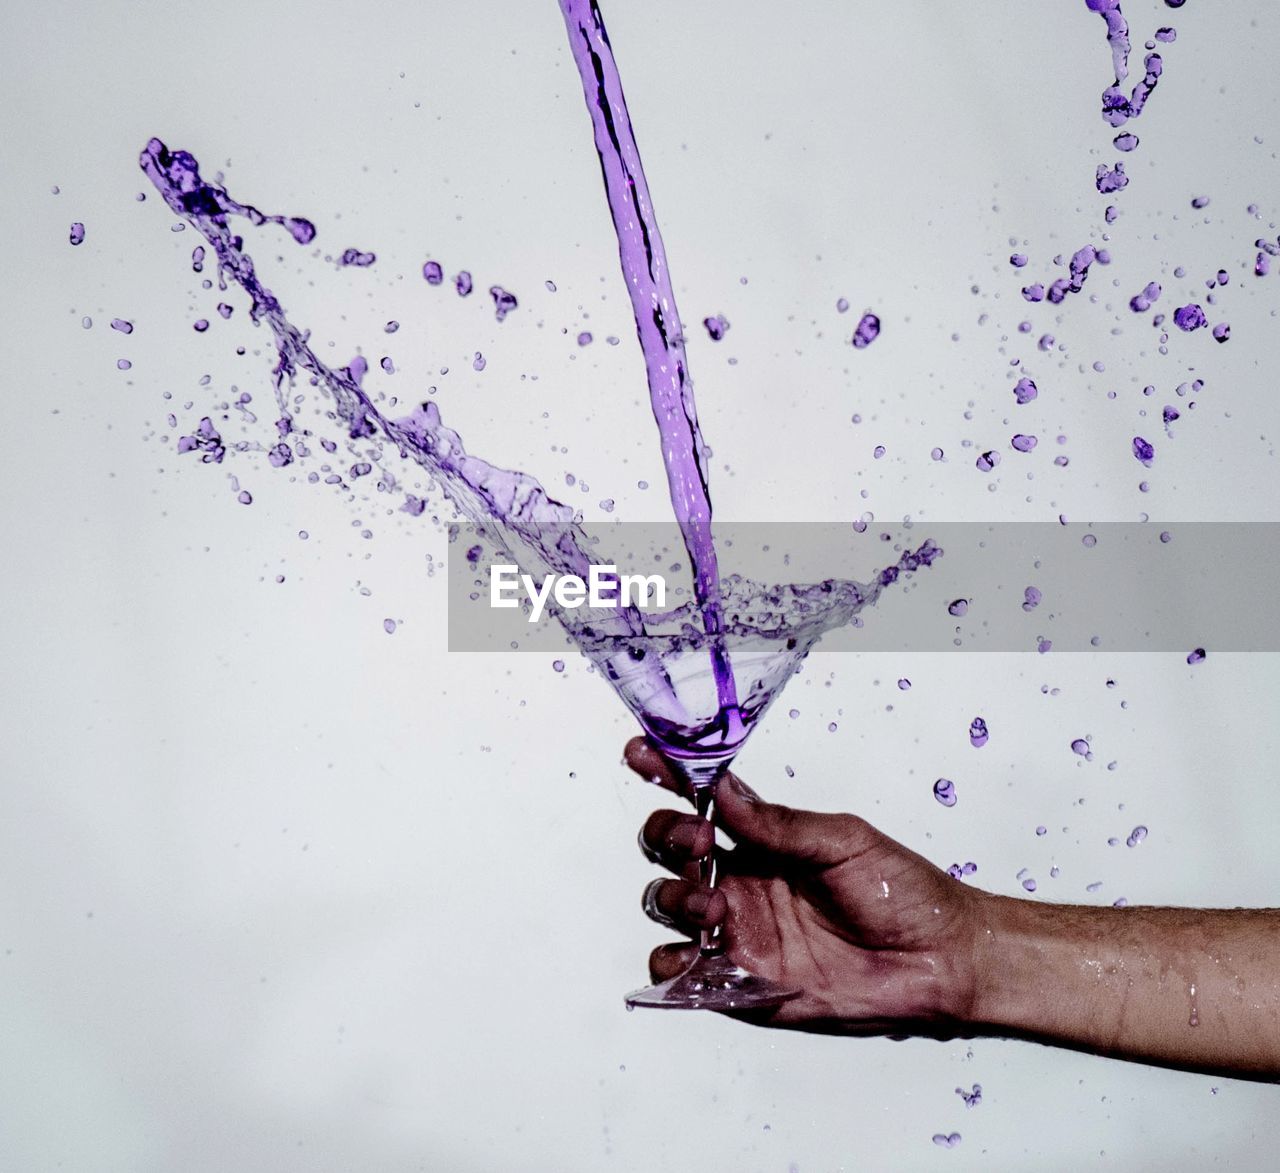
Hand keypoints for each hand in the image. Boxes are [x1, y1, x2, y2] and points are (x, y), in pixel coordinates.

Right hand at [628, 737, 987, 1034]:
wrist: (939, 961)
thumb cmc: (902, 892)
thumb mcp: (843, 841)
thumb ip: (778, 824)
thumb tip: (721, 791)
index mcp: (760, 840)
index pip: (700, 800)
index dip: (665, 774)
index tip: (642, 754)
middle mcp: (740, 881)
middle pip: (667, 849)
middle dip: (667, 837)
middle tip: (699, 841)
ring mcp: (737, 931)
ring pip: (666, 905)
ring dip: (671, 898)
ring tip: (713, 905)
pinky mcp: (741, 983)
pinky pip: (683, 977)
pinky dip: (670, 968)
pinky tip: (693, 958)